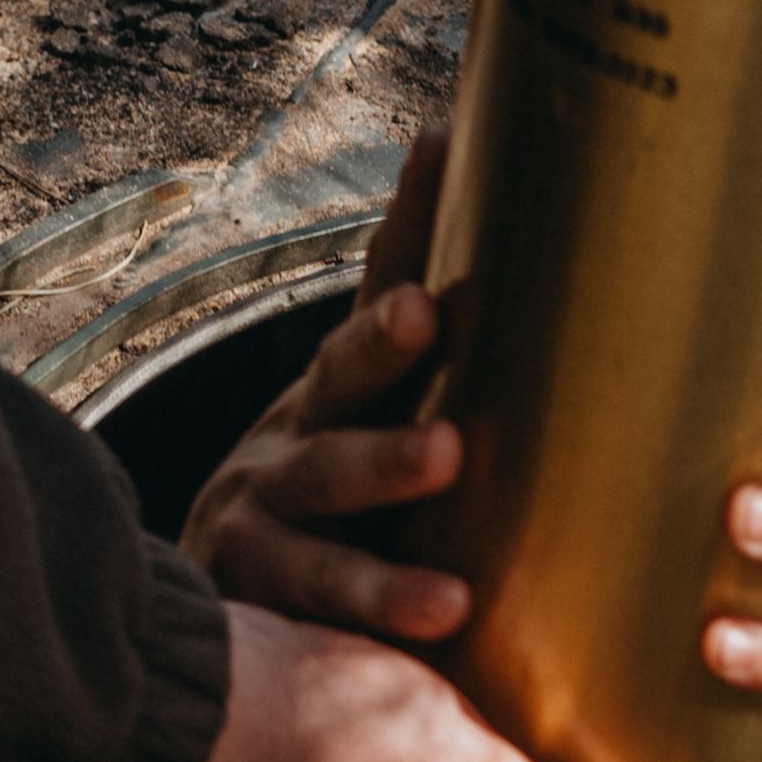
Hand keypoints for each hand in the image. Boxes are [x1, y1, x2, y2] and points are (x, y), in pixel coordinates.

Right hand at [183, 135, 466, 638]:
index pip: (380, 283)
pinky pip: (326, 593)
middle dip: (381, 337)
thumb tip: (561, 284)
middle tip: (426, 310)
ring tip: (446, 455)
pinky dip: (383, 599)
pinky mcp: (260, 583)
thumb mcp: (380, 433)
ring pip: (328, 476)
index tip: (442, 140)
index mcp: (343, 382)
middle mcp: (299, 427)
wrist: (201, 621)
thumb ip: (453, 382)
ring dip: (385, 462)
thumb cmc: (335, 520)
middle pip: (343, 370)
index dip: (409, 214)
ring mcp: (268, 502)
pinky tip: (446, 609)